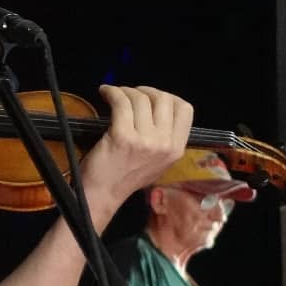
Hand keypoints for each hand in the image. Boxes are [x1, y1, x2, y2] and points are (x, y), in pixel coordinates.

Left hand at [78, 85, 192, 207]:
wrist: (101, 195)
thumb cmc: (123, 178)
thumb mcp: (157, 162)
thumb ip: (164, 139)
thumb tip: (157, 109)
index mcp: (176, 150)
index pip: (185, 109)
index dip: (167, 97)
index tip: (151, 97)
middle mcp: (165, 144)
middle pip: (164, 99)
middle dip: (145, 91)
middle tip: (130, 93)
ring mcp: (145, 141)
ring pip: (141, 99)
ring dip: (125, 91)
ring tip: (114, 94)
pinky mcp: (122, 136)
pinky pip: (121, 103)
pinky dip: (112, 93)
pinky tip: (105, 92)